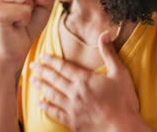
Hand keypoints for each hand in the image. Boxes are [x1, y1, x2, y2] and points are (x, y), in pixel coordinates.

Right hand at [0, 0, 55, 64]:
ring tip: (20, 17)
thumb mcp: (46, 4)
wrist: (16, 47)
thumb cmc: (30, 22)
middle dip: (36, 0)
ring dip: (30, 10)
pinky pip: (24, 11)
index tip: (32, 2)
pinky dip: (25, 20)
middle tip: (25, 11)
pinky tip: (16, 24)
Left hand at [29, 31, 147, 131]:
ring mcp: (72, 108)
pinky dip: (46, 107)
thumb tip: (104, 34)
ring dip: (41, 86)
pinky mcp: (72, 122)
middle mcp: (74, 92)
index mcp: (84, 79)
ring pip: (52, 94)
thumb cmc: (124, 101)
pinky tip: (40, 103)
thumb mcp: (120, 73)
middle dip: (42, 71)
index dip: (51, 60)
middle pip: (54, 79)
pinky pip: (55, 113)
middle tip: (32, 65)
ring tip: (32, 80)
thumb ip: (109, 53)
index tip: (42, 56)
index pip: (63, 66)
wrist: (123, 128)